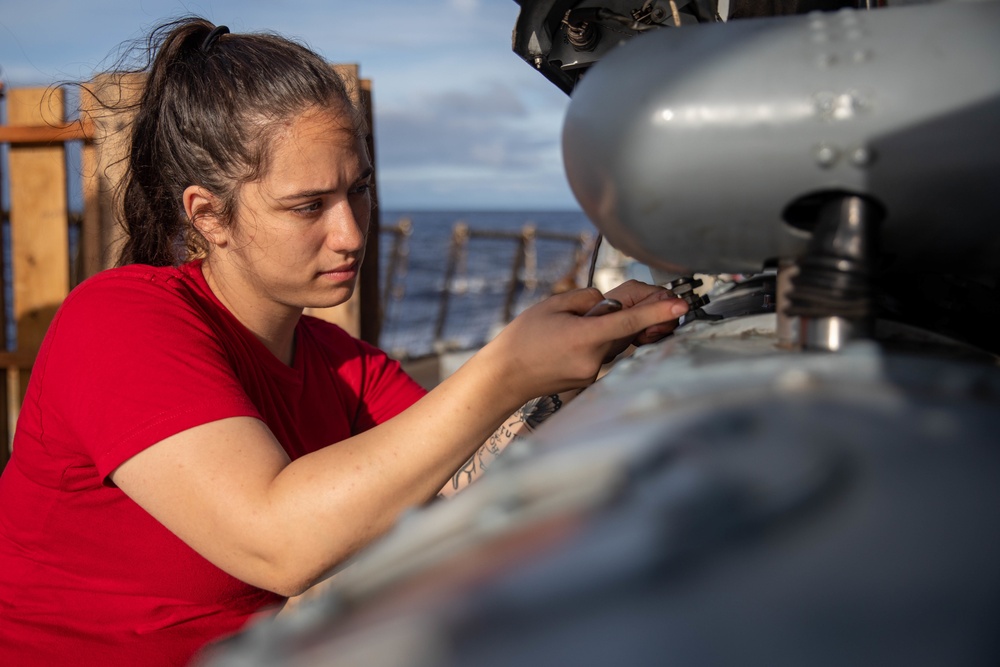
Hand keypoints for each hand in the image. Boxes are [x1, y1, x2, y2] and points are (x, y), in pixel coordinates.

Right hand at [481, 283, 687, 399]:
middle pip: (623, 328)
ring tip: (567, 331)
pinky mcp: (589, 379)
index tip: (680, 304)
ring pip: (613, 340)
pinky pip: (602, 352)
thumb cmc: (523, 338)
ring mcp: (592, 372)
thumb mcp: (552, 304)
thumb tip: (608, 302)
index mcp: (584, 336)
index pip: (629, 322)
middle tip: (601, 306)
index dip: (657, 311)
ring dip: (603, 328)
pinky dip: (594, 341)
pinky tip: (567, 344)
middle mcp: (593, 358)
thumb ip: (587, 297)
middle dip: (621, 313)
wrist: (505, 376)